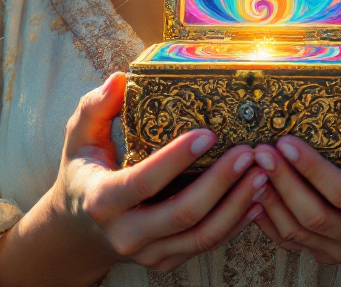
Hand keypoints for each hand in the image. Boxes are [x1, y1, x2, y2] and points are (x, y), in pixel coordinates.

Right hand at [0, 71, 267, 286]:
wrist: (77, 231)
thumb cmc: (83, 171)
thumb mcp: (78, 137)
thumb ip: (94, 107)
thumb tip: (118, 79)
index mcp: (102, 200)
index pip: (144, 182)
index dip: (177, 159)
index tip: (208, 133)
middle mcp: (126, 234)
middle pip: (183, 214)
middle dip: (221, 183)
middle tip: (248, 152)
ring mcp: (148, 253)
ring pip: (201, 236)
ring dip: (237, 205)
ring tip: (262, 174)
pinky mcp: (166, 261)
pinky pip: (206, 245)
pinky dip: (235, 222)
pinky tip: (256, 197)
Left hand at [250, 104, 340, 286]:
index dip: (312, 169)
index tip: (286, 141)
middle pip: (314, 215)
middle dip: (283, 181)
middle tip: (260, 150)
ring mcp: (340, 251)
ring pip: (296, 231)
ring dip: (269, 199)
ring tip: (250, 166)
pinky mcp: (322, 255)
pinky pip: (288, 242)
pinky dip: (266, 219)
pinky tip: (251, 191)